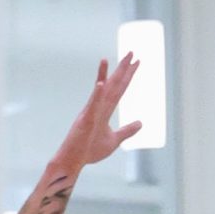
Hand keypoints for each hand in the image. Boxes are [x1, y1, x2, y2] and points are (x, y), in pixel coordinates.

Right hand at [52, 52, 141, 170]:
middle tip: (131, 52)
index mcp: (104, 110)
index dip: (128, 76)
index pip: (119, 89)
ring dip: (107, 75)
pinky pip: (93, 106)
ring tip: (109, 59)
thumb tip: (141, 123)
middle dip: (122, 69)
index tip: (136, 62)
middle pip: (112, 85)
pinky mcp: (86, 121)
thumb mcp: (114, 140)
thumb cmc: (90, 150)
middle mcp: (97, 107)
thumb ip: (127, 131)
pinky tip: (101, 82)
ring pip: (102, 91)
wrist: (73, 161)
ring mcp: (90, 112)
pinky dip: (97, 94)